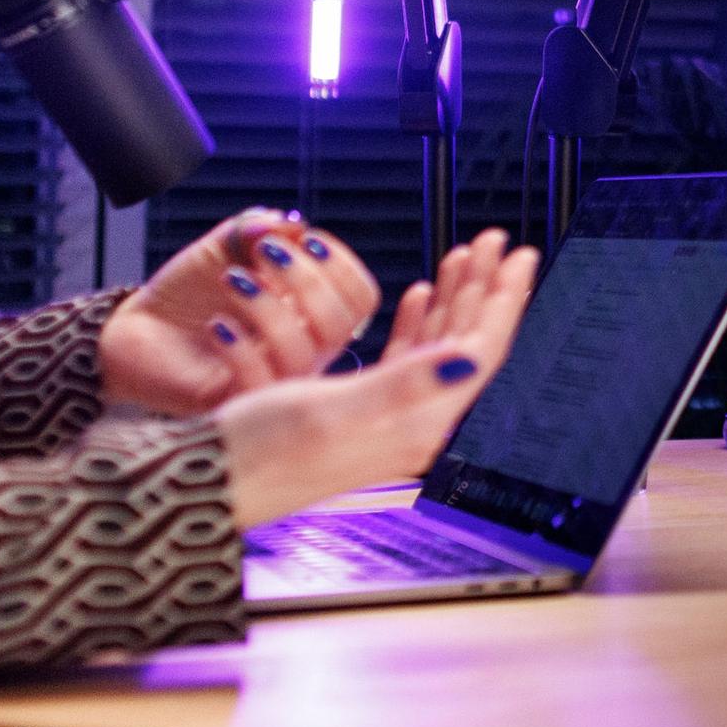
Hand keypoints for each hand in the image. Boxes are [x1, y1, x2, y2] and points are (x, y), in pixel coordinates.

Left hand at [101, 209, 383, 415]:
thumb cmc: (187, 293)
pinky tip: (217, 325)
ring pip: (303, 355)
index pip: (361, 298)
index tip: (306, 239)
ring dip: (269, 307)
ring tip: (231, 280)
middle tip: (263, 252)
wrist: (134, 332)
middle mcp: (303, 350)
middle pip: (342, 323)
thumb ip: (256, 229)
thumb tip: (292, 224)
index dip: (342, 265)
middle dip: (307, 278)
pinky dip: (242, 348)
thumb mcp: (223, 248)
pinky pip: (260, 386)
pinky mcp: (236, 404)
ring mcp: (273, 381)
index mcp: (311, 314)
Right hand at [218, 229, 541, 524]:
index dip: (503, 298)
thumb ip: (406, 384)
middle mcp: (410, 423)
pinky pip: (405, 357)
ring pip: (438, 345)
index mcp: (414, 423)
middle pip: (465, 342)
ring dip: (454, 297)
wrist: (206, 485)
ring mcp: (387, 418)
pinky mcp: (359, 412)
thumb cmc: (257, 454)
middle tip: (498, 241)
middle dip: (484, 286)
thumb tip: (469, 363)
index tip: (520, 254)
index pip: (478, 350)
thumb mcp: (332, 412)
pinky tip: (420, 295)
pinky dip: (418, 321)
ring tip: (467, 255)